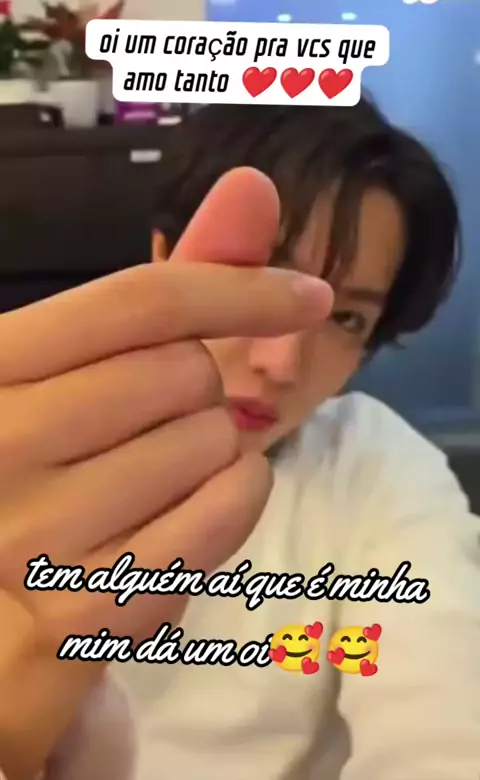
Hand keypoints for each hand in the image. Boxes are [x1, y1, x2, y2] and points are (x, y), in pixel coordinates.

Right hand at [0, 168, 331, 778]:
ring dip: (214, 451)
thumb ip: (165, 285)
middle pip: (186, 374)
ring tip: (155, 475)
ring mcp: (32, 538)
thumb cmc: (43, 467)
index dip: (242, 286)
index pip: (141, 300)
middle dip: (200, 392)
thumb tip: (253, 186)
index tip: (307, 292)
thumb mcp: (76, 371)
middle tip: (154, 424)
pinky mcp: (82, 613)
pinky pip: (219, 517)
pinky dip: (235, 498)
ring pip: (213, 445)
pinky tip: (199, 504)